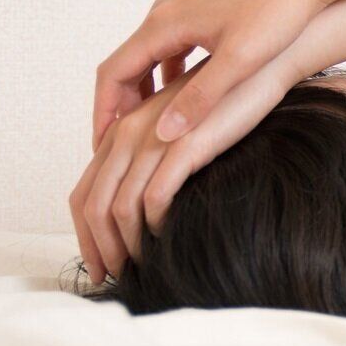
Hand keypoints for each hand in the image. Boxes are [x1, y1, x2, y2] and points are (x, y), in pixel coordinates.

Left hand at [70, 50, 299, 283]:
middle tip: (111, 278)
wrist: (262, 68)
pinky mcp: (183, 145)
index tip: (100, 264)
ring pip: (118, 207)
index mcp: (121, 132)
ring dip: (126, 246)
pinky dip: (156, 226)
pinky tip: (168, 239)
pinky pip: (155, 197)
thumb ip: (156, 162)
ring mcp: (153, 137)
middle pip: (92, 204)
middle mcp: (127, 133)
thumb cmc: (227, 105)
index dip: (85, 235)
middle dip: (97, 249)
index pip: (82, 193)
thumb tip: (145, 213)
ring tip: (141, 267)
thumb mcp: (180, 133)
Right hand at [91, 0, 337, 150]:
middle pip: (125, 66)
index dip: (103, 114)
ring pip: (149, 57)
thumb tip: (162, 134)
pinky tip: (185, 100)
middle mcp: (165, 13)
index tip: (100, 149)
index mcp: (164, 25)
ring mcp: (185, 10)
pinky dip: (167, 77)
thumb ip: (200, 98)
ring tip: (148, 131)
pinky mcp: (205, 11)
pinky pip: (172, 49)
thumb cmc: (278, 10)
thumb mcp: (239, 60)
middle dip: (119, 108)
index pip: (113, 75)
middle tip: (119, 148)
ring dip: (143, 93)